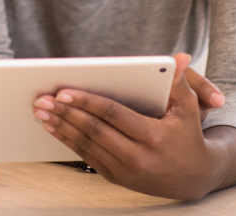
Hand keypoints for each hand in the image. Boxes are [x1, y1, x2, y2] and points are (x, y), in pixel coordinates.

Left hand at [32, 53, 235, 199]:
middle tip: (41, 100)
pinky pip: (88, 158)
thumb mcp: (188, 108)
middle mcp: (138, 157)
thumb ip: (178, 82)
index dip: (86, 102)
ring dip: (60, 127)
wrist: (195, 178)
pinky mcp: (118, 179)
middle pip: (94, 131)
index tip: (62, 92)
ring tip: (40, 112)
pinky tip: (53, 128)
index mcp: (152, 136)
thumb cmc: (188, 135)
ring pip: (87, 146)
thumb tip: (178, 57)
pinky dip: (67, 142)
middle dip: (65, 114)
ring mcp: (127, 171)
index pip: (112, 115)